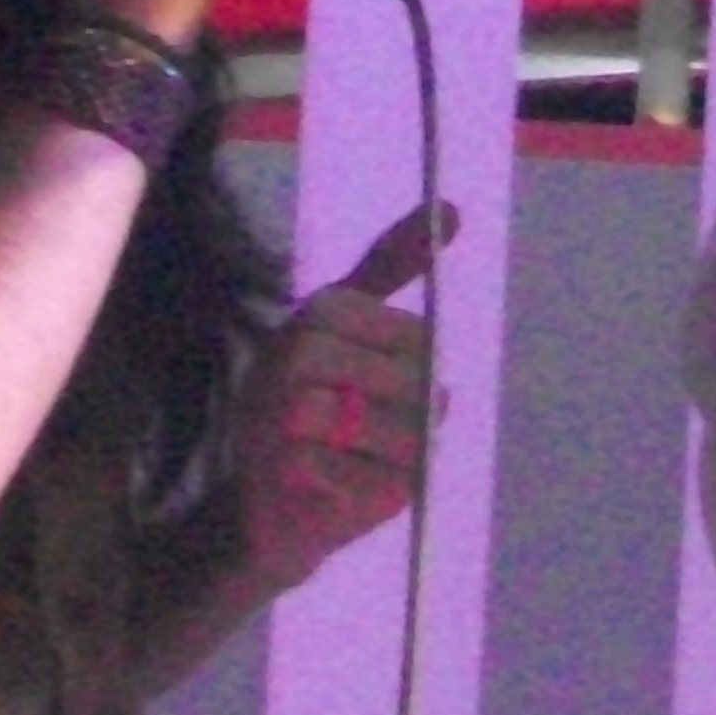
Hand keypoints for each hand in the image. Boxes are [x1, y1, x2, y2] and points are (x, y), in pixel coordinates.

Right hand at [236, 200, 451, 595]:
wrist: (265, 506)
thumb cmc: (314, 406)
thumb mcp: (351, 328)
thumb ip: (393, 267)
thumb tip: (450, 208)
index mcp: (318, 312)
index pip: (417, 336)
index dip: (422, 369)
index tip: (397, 383)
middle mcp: (294, 352)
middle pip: (413, 382)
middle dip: (417, 414)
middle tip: (395, 429)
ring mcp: (284, 410)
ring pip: (400, 431)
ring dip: (401, 454)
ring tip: (377, 457)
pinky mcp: (288, 468)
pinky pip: (373, 480)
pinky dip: (378, 491)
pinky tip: (358, 485)